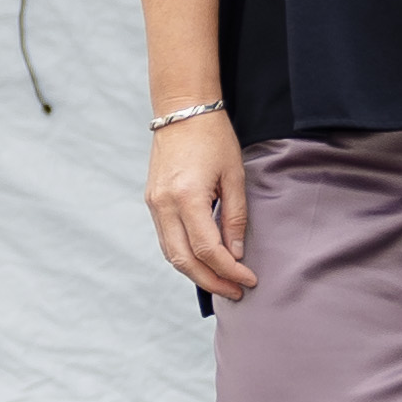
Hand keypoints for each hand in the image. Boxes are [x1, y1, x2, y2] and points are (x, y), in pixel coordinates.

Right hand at [147, 112, 253, 298]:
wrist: (182, 109)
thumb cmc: (214, 137)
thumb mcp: (234, 176)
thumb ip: (235, 218)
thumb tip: (236, 254)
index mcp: (187, 197)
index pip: (208, 249)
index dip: (229, 270)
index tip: (249, 280)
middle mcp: (164, 204)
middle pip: (184, 260)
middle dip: (211, 281)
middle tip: (236, 292)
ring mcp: (153, 204)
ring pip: (171, 254)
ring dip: (196, 273)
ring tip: (222, 282)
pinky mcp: (152, 201)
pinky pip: (166, 239)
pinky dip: (183, 256)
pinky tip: (203, 262)